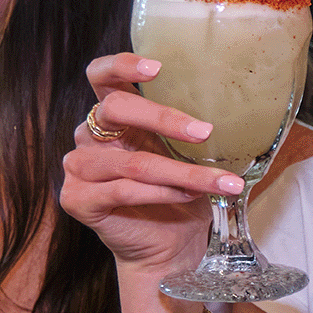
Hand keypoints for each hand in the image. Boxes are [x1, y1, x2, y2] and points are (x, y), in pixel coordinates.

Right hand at [58, 53, 242, 280]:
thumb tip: (235, 105)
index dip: (122, 66)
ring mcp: (79, 168)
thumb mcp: (188, 154)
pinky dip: (161, 193)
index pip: (102, 77)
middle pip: (114, 109)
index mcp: (114, 117)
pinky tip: (187, 196)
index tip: (157, 69)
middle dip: (163, 118)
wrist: (169, 246)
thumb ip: (190, 129)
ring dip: (181, 172)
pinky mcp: (76, 199)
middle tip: (204, 131)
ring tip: (218, 182)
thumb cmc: (180, 194)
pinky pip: (122, 190)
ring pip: (132, 161)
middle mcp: (90, 137)